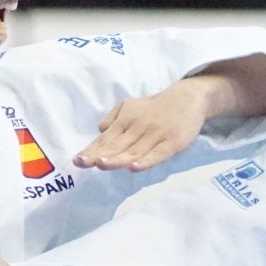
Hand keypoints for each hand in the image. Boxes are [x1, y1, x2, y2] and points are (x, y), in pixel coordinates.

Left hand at [73, 84, 206, 171]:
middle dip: (99, 155)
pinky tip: (135, 167)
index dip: (92, 150)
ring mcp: (156, 135)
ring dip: (118, 158)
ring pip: (134, 151)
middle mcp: (138, 127)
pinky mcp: (172, 142)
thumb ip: (113, 117)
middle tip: (83, 163)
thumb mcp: (130, 105)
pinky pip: (158, 154)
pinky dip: (146, 160)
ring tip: (102, 165)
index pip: (106, 139)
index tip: (77, 160)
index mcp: (126, 120)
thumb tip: (100, 130)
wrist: (187, 98)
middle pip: (117, 145)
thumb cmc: (155, 107)